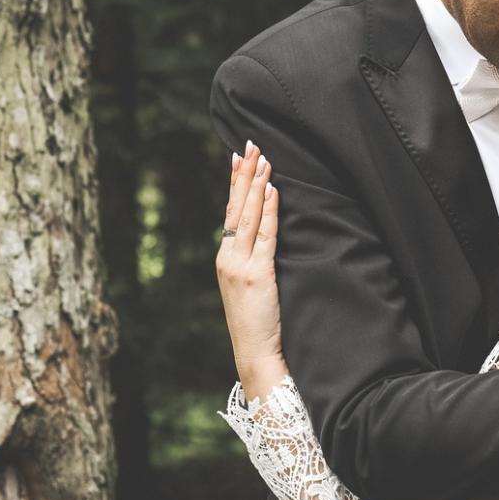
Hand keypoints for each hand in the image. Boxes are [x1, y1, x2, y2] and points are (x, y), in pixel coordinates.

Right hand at [215, 141, 286, 397]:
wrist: (256, 354)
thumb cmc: (259, 325)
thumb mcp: (251, 288)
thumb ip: (254, 261)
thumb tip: (264, 236)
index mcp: (225, 260)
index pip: (230, 213)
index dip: (235, 185)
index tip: (239, 158)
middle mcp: (227, 258)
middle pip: (235, 207)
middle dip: (244, 174)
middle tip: (250, 145)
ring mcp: (240, 265)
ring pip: (248, 216)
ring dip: (256, 184)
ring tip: (263, 158)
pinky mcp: (257, 274)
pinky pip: (265, 235)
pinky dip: (268, 211)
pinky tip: (272, 190)